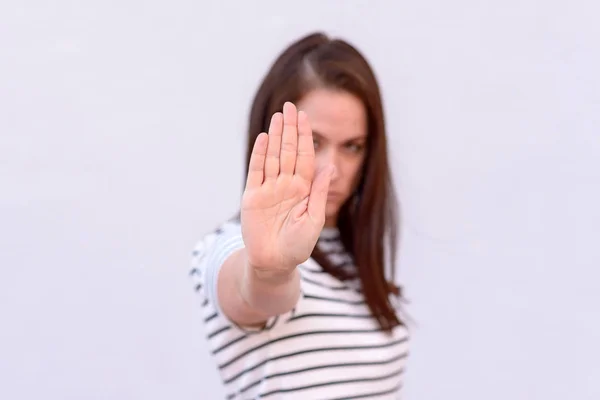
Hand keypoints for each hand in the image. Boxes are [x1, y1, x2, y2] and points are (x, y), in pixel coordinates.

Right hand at [241, 102, 333, 274]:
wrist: (274, 263)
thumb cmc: (298, 245)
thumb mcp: (314, 219)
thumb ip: (319, 192)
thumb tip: (330, 167)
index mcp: (303, 189)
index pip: (304, 156)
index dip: (304, 137)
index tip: (305, 117)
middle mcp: (286, 185)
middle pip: (288, 151)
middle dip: (290, 129)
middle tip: (290, 106)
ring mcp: (269, 189)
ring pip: (273, 156)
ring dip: (275, 136)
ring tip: (278, 115)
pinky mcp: (252, 196)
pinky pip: (256, 171)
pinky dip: (259, 154)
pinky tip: (263, 138)